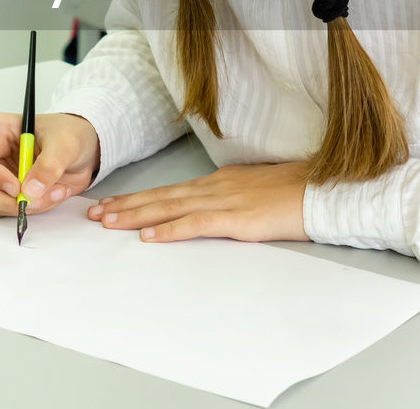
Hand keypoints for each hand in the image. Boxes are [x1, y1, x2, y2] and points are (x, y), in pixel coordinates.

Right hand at [0, 112, 99, 216]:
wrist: (84, 148)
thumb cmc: (69, 132)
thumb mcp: (65, 142)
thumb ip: (49, 165)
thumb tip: (30, 190)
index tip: (15, 185)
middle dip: (5, 198)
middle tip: (34, 198)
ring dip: (23, 205)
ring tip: (53, 191)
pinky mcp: (6, 191)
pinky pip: (8, 210)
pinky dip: (32, 209)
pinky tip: (50, 194)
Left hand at [86, 161, 310, 242]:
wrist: (324, 190)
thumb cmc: (296, 193)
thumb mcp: (257, 192)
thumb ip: (234, 199)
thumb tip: (217, 207)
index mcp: (220, 183)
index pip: (171, 191)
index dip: (140, 198)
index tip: (113, 204)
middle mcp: (215, 187)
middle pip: (161, 196)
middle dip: (125, 205)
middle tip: (95, 213)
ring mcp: (224, 200)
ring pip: (170, 206)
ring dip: (136, 215)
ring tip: (108, 221)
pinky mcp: (236, 218)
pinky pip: (195, 224)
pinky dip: (169, 229)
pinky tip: (149, 236)